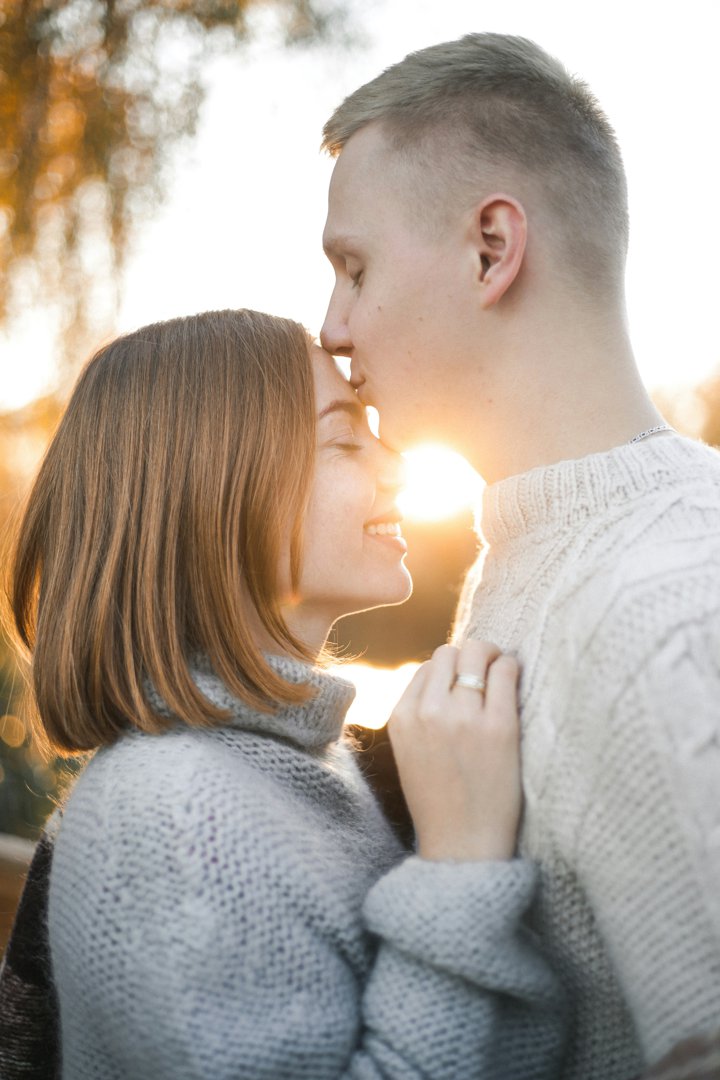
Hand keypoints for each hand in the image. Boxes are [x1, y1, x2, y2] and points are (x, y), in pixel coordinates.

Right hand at [388, 641, 520, 861]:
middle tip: (488, 670)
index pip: (426, 668)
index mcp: (401, 718)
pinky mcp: (499, 726)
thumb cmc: (442, 802)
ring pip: (475, 652)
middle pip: (449, 652)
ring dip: (492, 656)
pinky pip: (506, 670)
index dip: (450, 673)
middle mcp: (428, 712)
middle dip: (470, 655)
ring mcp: (463, 717)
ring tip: (504, 673)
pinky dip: (512, 667)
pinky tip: (517, 681)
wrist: (463, 847)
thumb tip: (448, 677)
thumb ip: (420, 715)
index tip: (467, 687)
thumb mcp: (411, 753)